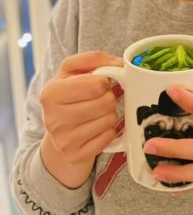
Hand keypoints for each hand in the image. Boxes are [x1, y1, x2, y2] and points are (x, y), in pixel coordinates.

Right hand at [40, 51, 122, 165]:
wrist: (59, 128)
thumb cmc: (71, 93)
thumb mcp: (74, 70)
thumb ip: (95, 59)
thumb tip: (120, 63)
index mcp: (51, 92)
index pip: (97, 84)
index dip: (105, 81)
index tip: (100, 83)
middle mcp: (53, 118)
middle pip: (105, 102)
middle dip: (109, 97)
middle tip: (101, 98)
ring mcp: (63, 140)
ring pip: (109, 120)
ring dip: (110, 113)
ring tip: (99, 112)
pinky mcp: (75, 156)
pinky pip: (108, 137)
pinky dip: (109, 131)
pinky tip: (98, 127)